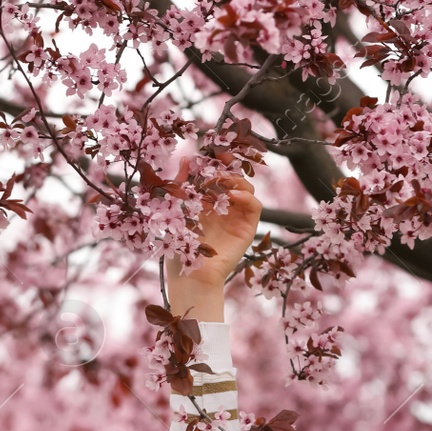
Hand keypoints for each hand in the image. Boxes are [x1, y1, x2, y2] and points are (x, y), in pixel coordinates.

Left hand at [164, 155, 262, 292]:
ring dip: (236, 179)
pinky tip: (231, 196)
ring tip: (221, 181)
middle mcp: (222, 207)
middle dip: (228, 166)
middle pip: (233, 178)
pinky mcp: (247, 228)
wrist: (191, 276)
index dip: (215, 162)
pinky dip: (246, 196)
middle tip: (219, 159)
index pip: (215, 176)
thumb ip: (181, 185)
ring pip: (246, 187)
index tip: (209, 152)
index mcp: (204, 203)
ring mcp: (236, 217)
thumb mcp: (176, 212)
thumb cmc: (180, 250)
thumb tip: (187, 158)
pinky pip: (255, 205)